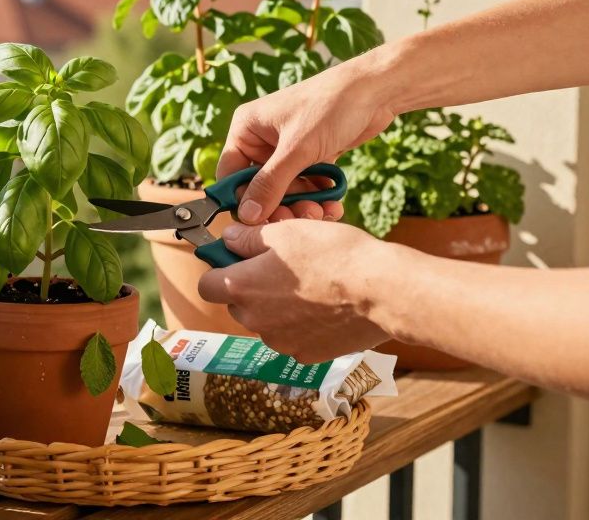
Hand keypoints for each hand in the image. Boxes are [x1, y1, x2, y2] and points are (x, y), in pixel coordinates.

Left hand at [196, 220, 396, 362]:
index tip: (236, 259)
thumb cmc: (334, 254)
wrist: (382, 291)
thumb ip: (249, 239)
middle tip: (281, 268)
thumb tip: (229, 239)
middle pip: (237, 304)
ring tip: (310, 286)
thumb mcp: (286, 232)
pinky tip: (324, 307)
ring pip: (266, 322)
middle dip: (251, 288)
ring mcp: (280, 342)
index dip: (219, 270)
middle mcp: (255, 321)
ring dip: (277, 307)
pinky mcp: (306, 355)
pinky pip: (292, 338)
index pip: (206, 285)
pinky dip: (301, 325)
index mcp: (242, 287)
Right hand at [218, 62, 397, 222]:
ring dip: (302, 205)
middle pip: (260, 186)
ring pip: (285, 189)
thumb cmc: (330, 106)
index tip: (259, 223)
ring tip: (322, 213)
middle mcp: (263, 139)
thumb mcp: (297, 149)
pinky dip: (317, 197)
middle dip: (279, 205)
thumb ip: (270, 184)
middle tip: (298, 219)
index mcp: (247, 129)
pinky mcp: (310, 155)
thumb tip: (247, 216)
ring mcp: (288, 148)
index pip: (231, 173)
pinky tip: (333, 206)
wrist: (375, 90)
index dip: (242, 200)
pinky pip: (306, 185)